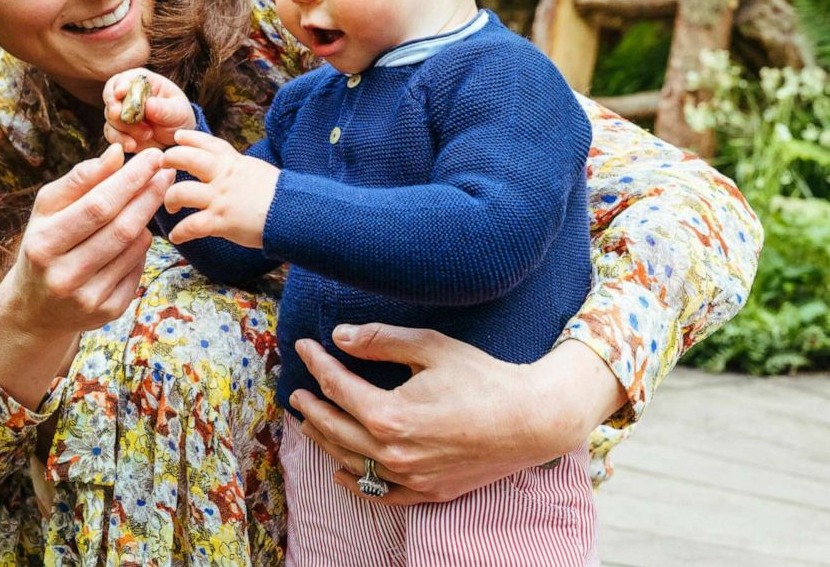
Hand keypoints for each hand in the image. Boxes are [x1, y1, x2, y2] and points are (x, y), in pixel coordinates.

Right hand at [0, 144, 174, 405]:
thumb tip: (117, 153)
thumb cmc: (44, 243)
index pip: (98, 206)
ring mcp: (88, 299)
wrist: (35, 307)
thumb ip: (80, 179)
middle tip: (166, 171)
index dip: (130, 180)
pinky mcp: (107, 313)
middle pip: (121, 229)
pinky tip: (138, 234)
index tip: (152, 157)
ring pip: (134, 249)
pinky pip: (137, 269)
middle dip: (148, 195)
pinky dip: (142, 247)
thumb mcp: (48, 209)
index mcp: (44, 244)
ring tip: (150, 198)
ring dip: (147, 219)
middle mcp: (64, 276)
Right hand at [102, 68, 195, 152]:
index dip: (120, 85)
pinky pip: (111, 134)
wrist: (176, 137)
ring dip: (125, 128)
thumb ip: (164, 108)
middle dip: (113, 107)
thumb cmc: (178, 116)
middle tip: (118, 115)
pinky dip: (120, 140)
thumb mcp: (178, 111)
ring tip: (147, 134)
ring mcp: (121, 112)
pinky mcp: (118, 130)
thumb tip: (149, 104)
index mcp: (142, 82)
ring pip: (110, 118)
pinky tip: (132, 145)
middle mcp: (127, 95)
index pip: (124, 78)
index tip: (120, 93)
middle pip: (110, 97)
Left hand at [160, 130, 278, 248]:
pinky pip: (191, 226)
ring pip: (181, 192)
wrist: (293, 212)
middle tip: (162, 165)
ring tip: (170, 206)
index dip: (190, 138)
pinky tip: (176, 236)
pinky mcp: (220, 221)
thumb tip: (232, 169)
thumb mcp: (257, 171)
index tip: (178, 137)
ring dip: (170, 199)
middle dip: (170, 159)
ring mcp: (219, 199)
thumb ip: (239, 169)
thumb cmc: (280, 195)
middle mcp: (223, 177)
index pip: (208, 143)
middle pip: (187, 159)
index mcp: (234, 163)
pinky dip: (180, 232)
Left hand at [289, 327, 625, 503]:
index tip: (305, 346)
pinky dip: (356, 483)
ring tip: (310, 422)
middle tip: (297, 391)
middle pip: (335, 429)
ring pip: (352, 462)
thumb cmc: (485, 379)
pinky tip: (341, 472)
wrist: (533, 420)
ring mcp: (410, 478)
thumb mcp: (432, 347)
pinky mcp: (429, 491)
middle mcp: (394, 452)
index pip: (338, 387)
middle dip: (311, 407)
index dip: (317, 364)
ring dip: (325, 441)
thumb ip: (381, 341)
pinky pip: (381, 493)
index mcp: (390, 415)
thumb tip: (340, 337)